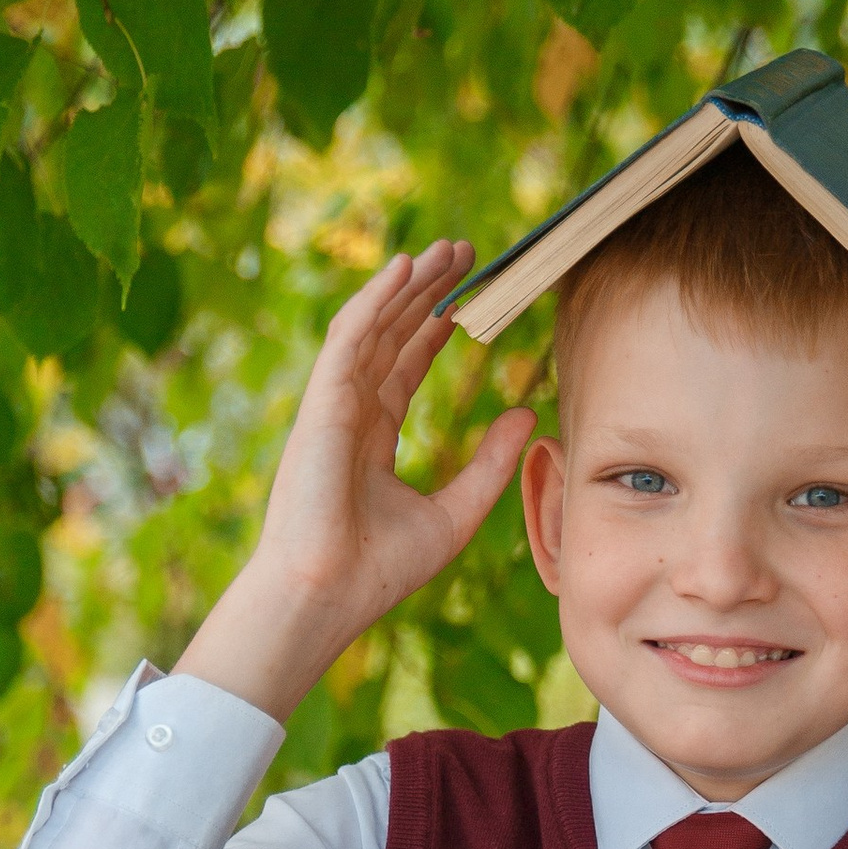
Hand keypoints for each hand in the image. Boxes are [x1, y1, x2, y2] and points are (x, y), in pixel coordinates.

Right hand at [177, 241, 533, 722]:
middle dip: (427, 292)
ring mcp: (331, 407)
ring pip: (372, 327)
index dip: (435, 328)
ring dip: (407, 285)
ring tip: (447, 251)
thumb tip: (527, 415)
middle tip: (466, 253)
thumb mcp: (456, 514)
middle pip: (390, 335)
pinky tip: (405, 269)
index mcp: (372, 438)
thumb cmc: (378, 571)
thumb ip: (489, 464)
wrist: (327, 598)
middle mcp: (349, 414)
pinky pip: (348, 339)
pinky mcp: (320, 405)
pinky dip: (375, 300)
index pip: (405, 366)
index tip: (469, 298)